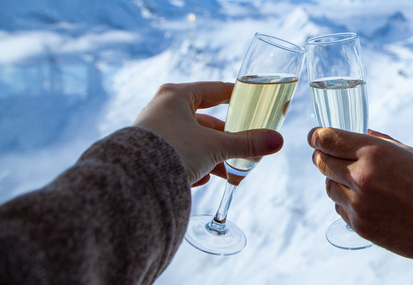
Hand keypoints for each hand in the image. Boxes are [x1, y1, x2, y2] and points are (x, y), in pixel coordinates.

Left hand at [134, 82, 283, 185]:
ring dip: (214, 156)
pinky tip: (204, 179)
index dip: (237, 97)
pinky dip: (194, 164)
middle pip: (205, 120)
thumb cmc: (175, 151)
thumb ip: (247, 143)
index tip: (253, 103)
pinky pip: (179, 154)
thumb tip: (278, 141)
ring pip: (193, 140)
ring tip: (229, 173)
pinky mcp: (148, 153)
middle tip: (245, 148)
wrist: (134, 182)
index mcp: (177, 96)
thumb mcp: (216, 146)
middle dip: (227, 139)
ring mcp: (153, 131)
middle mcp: (162, 109)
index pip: (214, 90)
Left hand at [308, 127, 412, 272]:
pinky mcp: (360, 227)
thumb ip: (383, 142)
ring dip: (334, 180)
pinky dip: (345, 202)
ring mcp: (359, 205)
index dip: (317, 135)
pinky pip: (339, 209)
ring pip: (328, 186)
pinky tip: (363, 200)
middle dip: (322, 155)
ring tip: (353, 180)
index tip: (316, 136)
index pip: (327, 139)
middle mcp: (362, 177)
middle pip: (321, 162)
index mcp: (375, 153)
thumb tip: (363, 132)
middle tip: (328, 154)